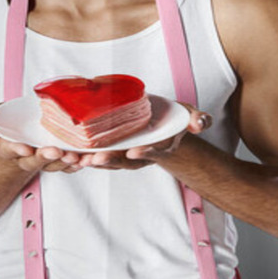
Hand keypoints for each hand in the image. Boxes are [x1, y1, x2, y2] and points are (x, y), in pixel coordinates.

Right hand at [0, 103, 85, 173]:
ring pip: (55, 165)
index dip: (15, 149)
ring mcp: (43, 161)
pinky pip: (69, 165)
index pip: (8, 149)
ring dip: (66, 162)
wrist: (20, 143)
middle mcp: (26, 157)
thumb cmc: (8, 129)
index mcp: (8, 147)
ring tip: (75, 157)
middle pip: (35, 160)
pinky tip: (88, 159)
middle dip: (45, 157)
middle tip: (56, 152)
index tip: (24, 148)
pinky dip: (79, 163)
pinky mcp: (58, 161)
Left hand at [79, 104, 212, 170]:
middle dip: (113, 161)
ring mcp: (129, 154)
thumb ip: (199, 119)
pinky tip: (75, 154)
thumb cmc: (174, 119)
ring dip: (96, 162)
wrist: (162, 124)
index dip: (146, 153)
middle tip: (97, 159)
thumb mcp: (189, 116)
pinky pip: (102, 157)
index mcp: (162, 146)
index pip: (155, 152)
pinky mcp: (116, 150)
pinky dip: (88, 157)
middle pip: (128, 161)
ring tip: (81, 159)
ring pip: (112, 161)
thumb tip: (202, 122)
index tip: (135, 152)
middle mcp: (144, 154)